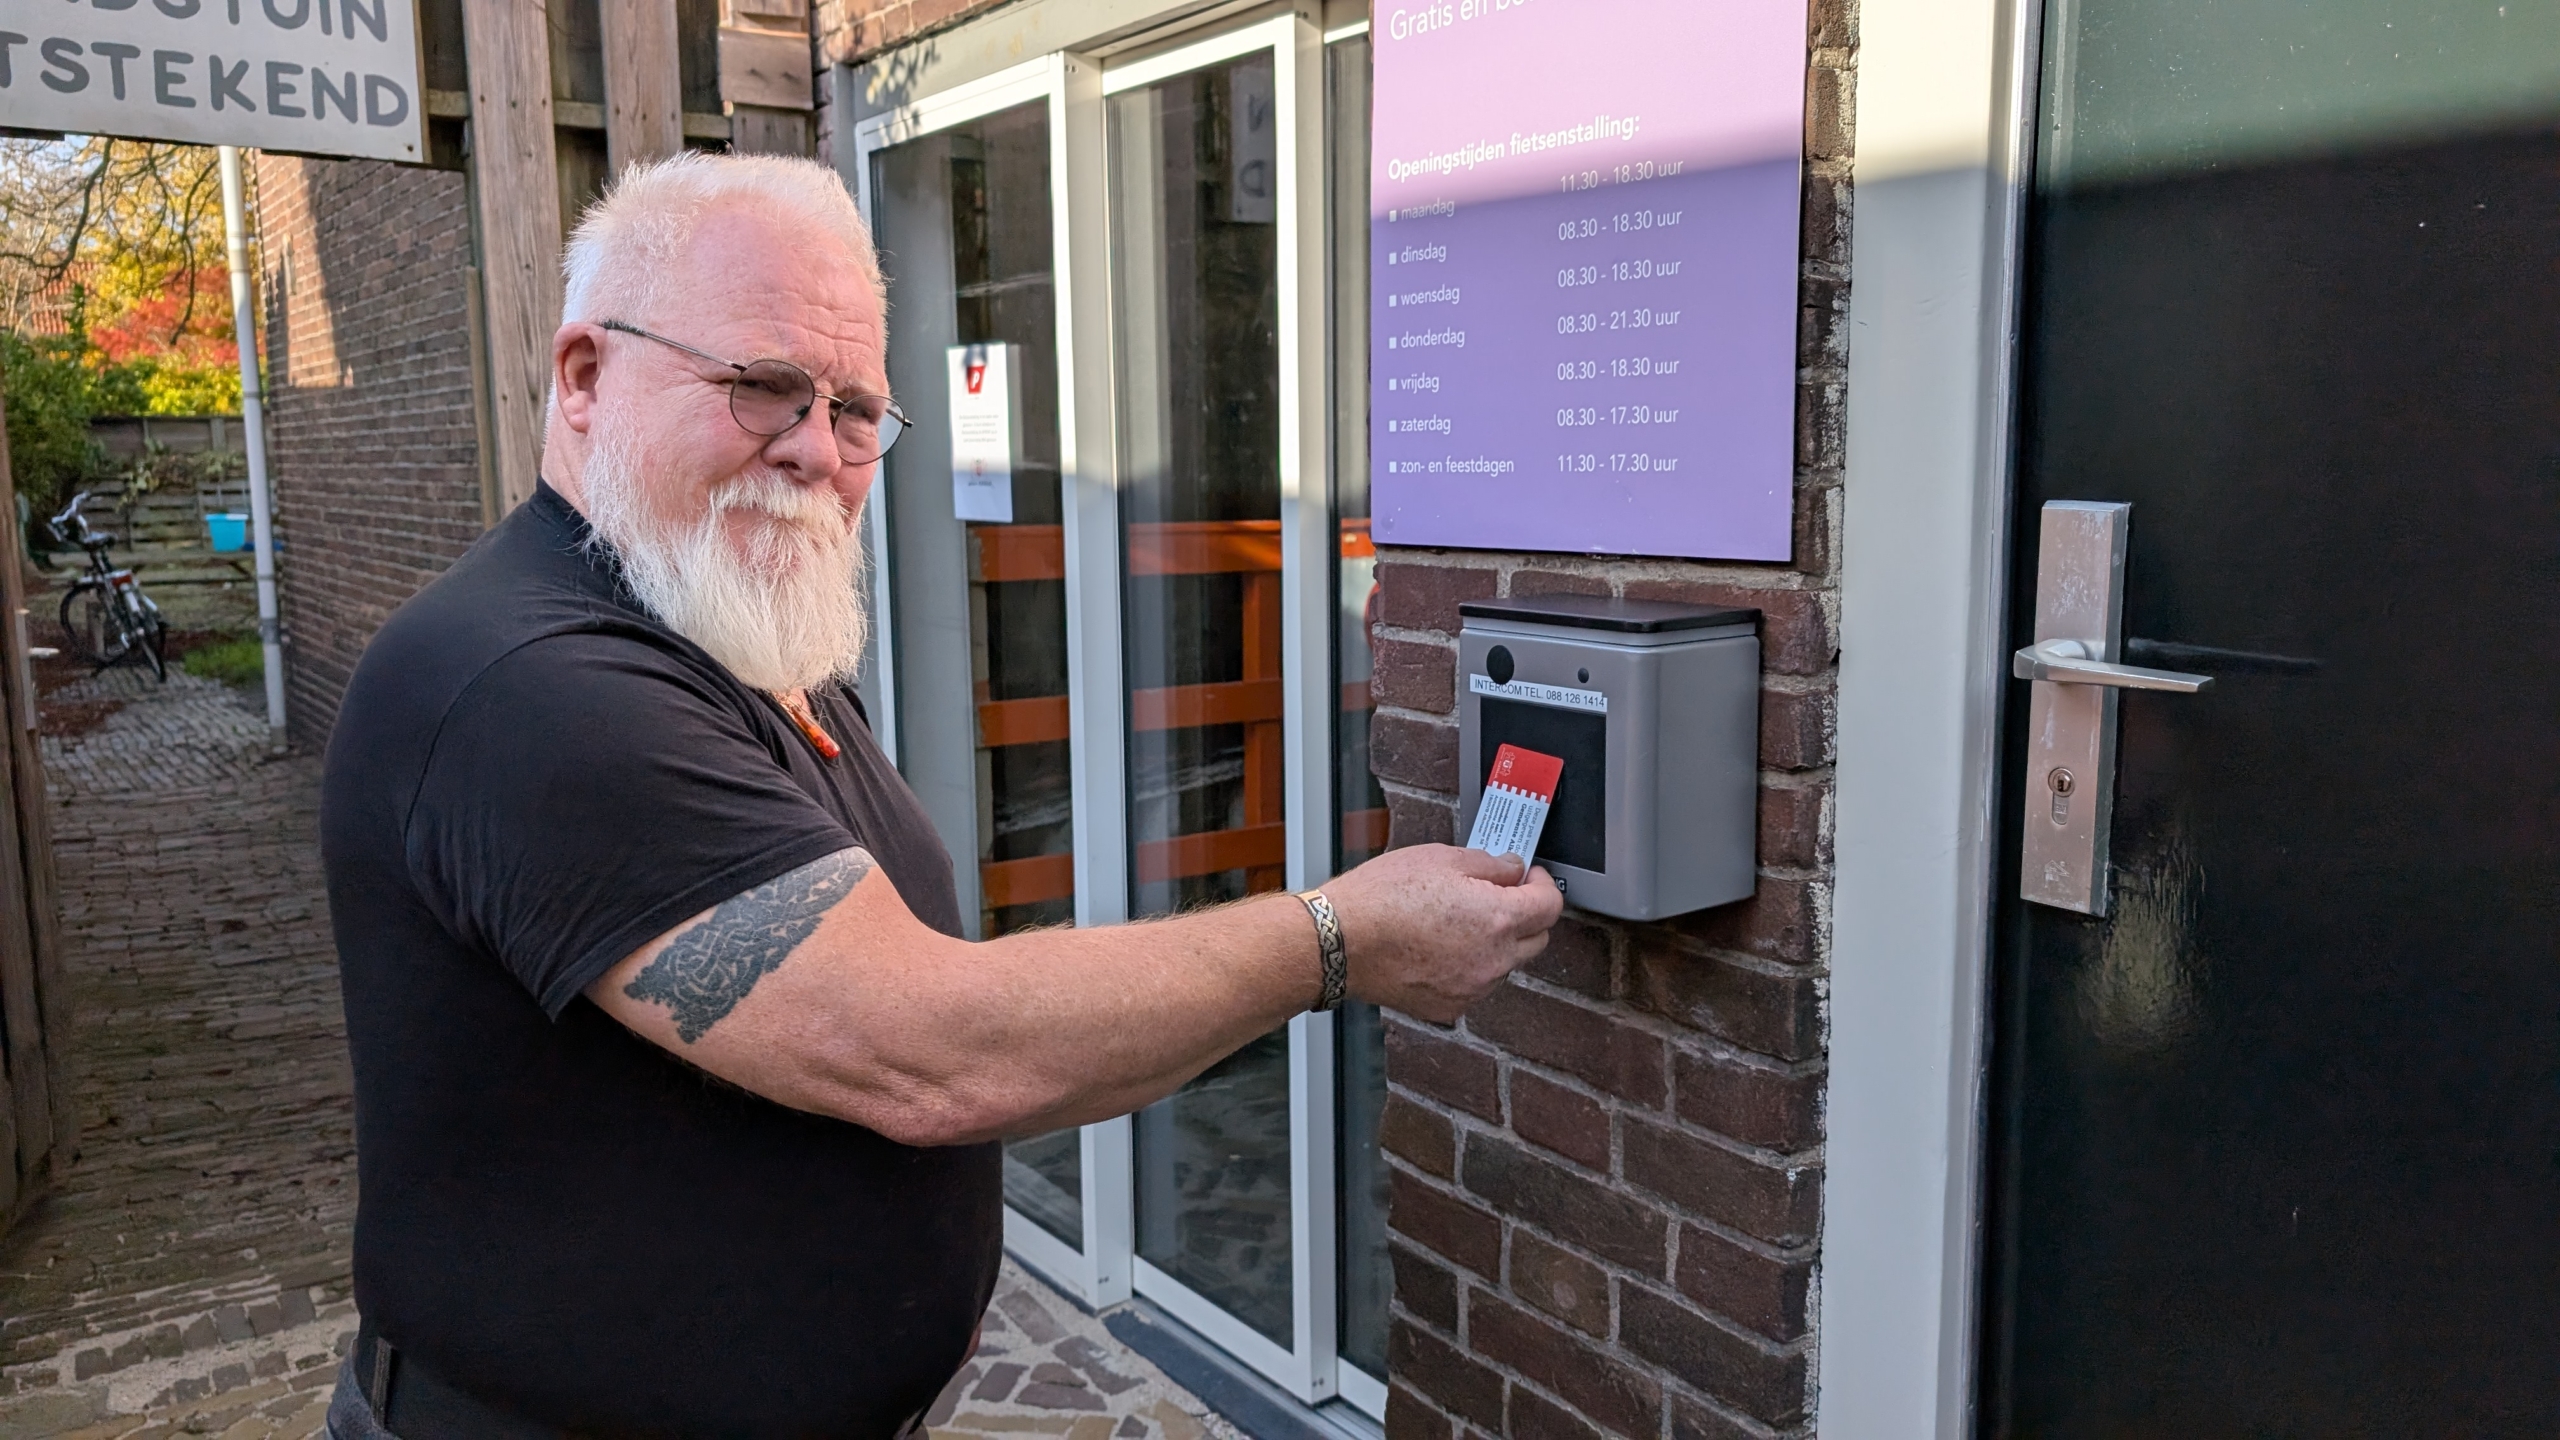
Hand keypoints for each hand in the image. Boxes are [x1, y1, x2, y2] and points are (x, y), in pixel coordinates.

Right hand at [1322, 844, 1563, 1022]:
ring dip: (1496, 943)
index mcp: (1497, 920)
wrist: (1339, 942)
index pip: (1550, 906)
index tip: (1531, 878)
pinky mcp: (1449, 1006)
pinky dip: (1469, 966)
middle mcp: (1492, 960)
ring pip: (1505, 964)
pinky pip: (1475, 984)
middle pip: (1537, 940)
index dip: (1543, 886)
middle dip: (1525, 915)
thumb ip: (1489, 864)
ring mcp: (1472, 988)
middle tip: (1498, 895)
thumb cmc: (1381, 898)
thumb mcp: (1441, 858)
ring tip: (1457, 921)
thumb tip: (1512, 869)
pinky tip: (1439, 946)